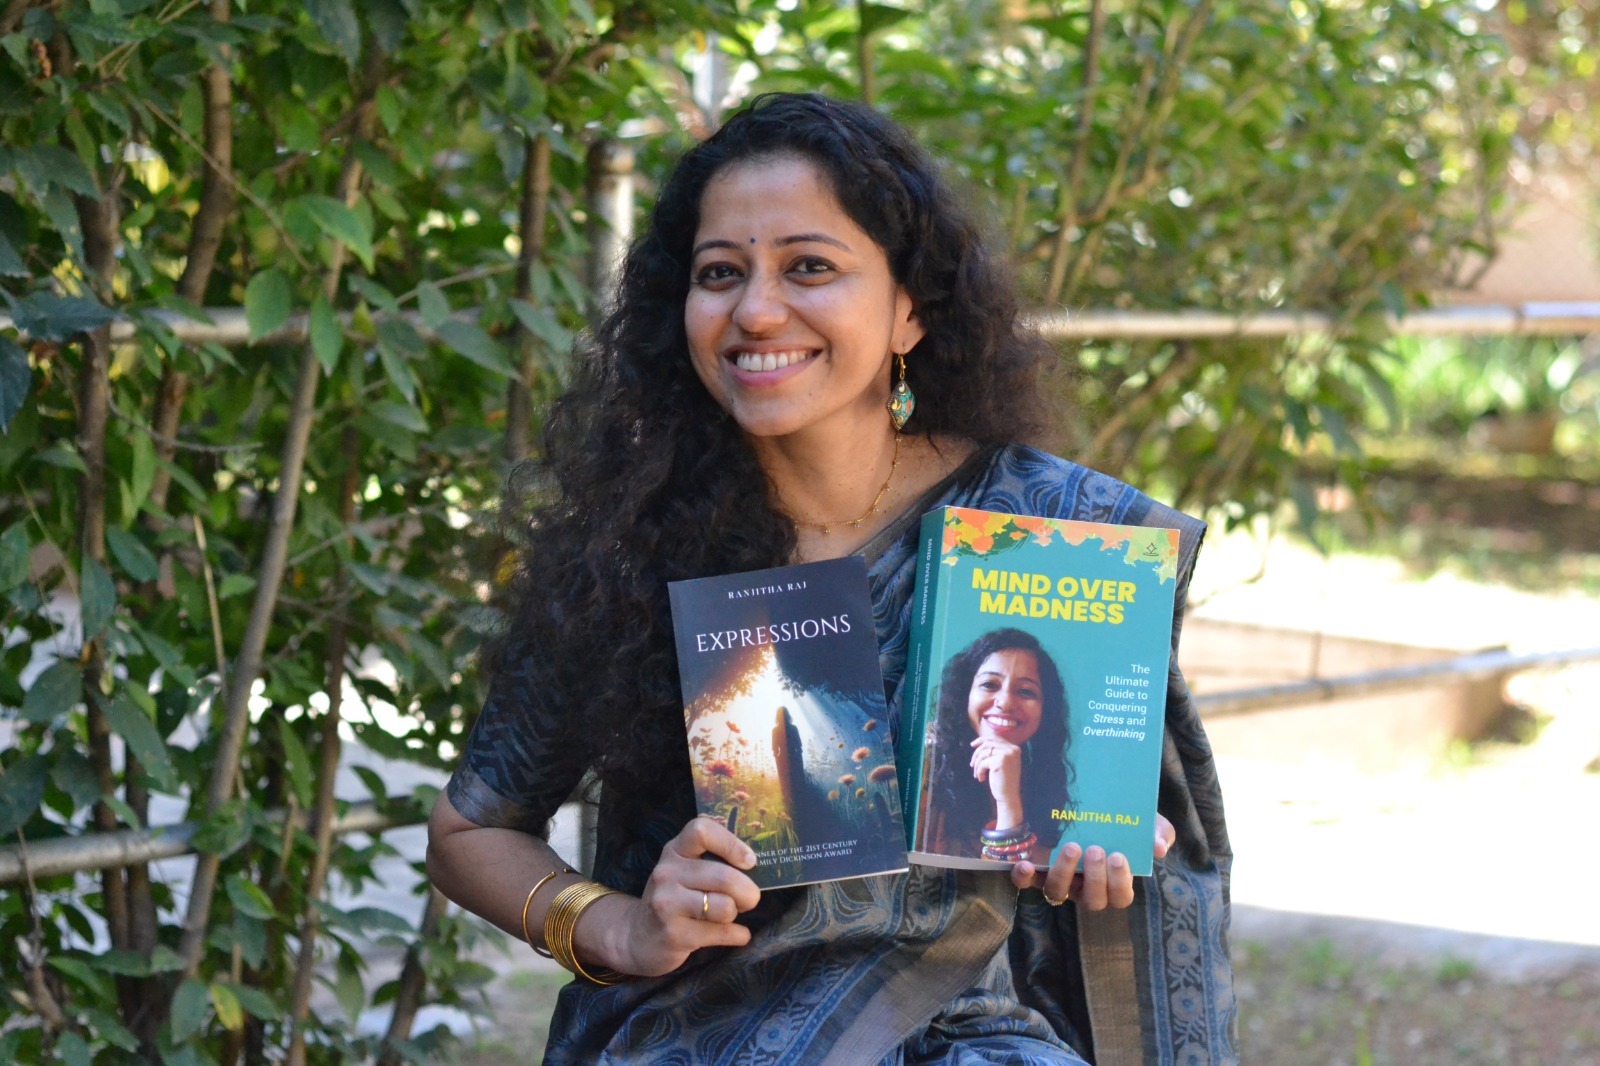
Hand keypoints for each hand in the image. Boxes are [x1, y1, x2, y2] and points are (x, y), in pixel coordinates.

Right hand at [585, 816, 762, 977]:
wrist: (637, 936)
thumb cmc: (674, 898)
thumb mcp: (684, 872)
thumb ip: (713, 863)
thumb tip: (758, 866)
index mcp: (674, 851)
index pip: (702, 830)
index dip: (731, 844)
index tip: (749, 861)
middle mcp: (666, 873)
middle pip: (724, 876)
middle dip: (748, 891)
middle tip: (749, 899)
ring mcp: (667, 904)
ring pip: (724, 907)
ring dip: (736, 913)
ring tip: (730, 914)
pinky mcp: (673, 934)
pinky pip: (722, 933)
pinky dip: (738, 935)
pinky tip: (736, 934)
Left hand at [970, 735, 1025, 827]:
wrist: (1008, 796)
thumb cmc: (1003, 781)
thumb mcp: (1002, 763)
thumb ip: (996, 751)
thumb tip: (980, 742)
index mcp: (1014, 748)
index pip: (995, 738)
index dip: (982, 740)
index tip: (972, 745)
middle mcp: (1012, 749)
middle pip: (987, 743)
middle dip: (977, 753)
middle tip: (971, 764)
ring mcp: (1007, 755)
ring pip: (983, 753)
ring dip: (977, 764)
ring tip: (976, 774)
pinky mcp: (1000, 762)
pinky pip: (983, 762)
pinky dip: (979, 771)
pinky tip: (981, 779)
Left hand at [1009, 813, 1175, 910]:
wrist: (1096, 808)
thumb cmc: (1125, 823)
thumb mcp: (1149, 824)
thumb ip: (1160, 833)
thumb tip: (1159, 848)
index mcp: (1114, 884)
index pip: (1121, 897)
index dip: (1120, 883)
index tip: (1119, 857)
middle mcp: (1087, 889)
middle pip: (1091, 900)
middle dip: (1095, 878)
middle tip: (1096, 850)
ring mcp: (1062, 882)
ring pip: (1059, 892)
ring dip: (1064, 873)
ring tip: (1071, 847)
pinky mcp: (1038, 871)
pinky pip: (1028, 883)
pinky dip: (1024, 878)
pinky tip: (1025, 863)